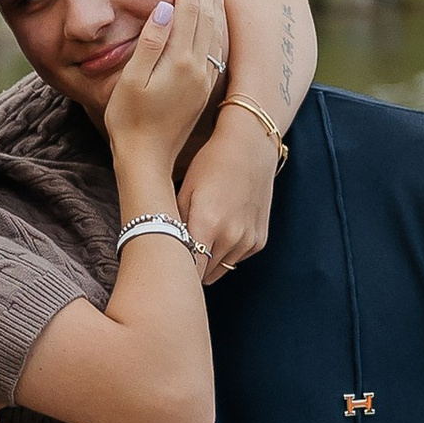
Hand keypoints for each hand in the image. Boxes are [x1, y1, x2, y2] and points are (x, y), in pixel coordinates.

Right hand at [103, 0, 228, 186]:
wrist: (148, 161)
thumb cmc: (128, 122)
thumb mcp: (129, 81)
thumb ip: (150, 42)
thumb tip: (166, 6)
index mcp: (179, 61)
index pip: (187, 7)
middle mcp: (199, 66)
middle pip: (206, 12)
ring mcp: (206, 77)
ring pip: (217, 27)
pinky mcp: (206, 87)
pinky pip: (219, 44)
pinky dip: (219, 21)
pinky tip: (217, 12)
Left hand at [177, 110, 279, 281]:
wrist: (250, 147)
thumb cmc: (211, 164)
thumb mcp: (184, 190)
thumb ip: (175, 225)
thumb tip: (163, 251)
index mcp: (207, 224)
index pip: (189, 270)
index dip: (176, 272)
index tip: (166, 269)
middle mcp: (231, 237)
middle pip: (203, 274)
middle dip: (190, 268)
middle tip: (178, 256)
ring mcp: (248, 240)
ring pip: (220, 269)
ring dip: (208, 261)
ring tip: (199, 240)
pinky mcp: (259, 240)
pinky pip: (236, 259)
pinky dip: (226, 252)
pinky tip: (220, 230)